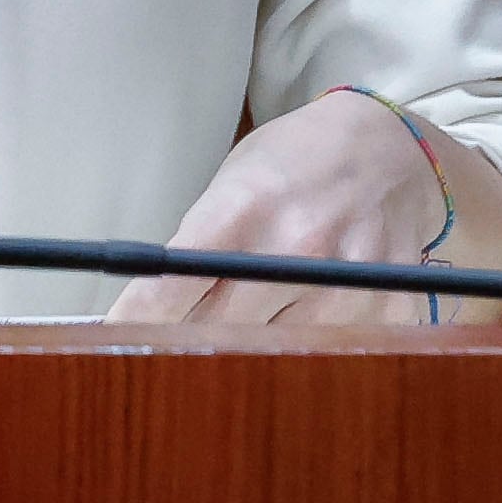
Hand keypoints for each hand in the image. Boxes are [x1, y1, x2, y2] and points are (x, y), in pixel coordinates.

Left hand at [106, 91, 501, 324]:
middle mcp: (296, 247)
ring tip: (233, 342)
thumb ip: (199, 243)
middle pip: (218, 329)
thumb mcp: (233, 182)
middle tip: (160, 356)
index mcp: (242, 210)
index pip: (171, 286)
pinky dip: (307, 350)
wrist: (391, 146)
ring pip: (274, 350)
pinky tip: (299, 329)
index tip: (110, 343)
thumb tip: (152, 309)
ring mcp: (347, 280)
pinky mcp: (388, 304)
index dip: (136, 323)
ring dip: (247, 352)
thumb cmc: (294, 161)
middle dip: (185, 344)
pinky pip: (331, 351)